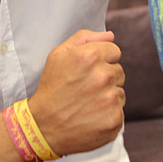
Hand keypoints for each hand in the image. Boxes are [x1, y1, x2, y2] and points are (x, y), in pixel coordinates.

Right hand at [28, 29, 124, 156]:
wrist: (43, 125)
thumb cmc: (51, 88)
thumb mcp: (58, 55)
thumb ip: (84, 38)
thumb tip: (110, 36)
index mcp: (91, 56)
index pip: (115, 51)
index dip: (101, 60)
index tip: (88, 71)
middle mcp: (103, 76)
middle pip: (119, 71)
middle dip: (105, 77)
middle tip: (84, 88)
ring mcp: (110, 99)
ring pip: (120, 91)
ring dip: (107, 96)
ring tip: (86, 103)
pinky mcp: (114, 119)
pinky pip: (119, 111)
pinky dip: (108, 114)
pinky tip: (91, 116)